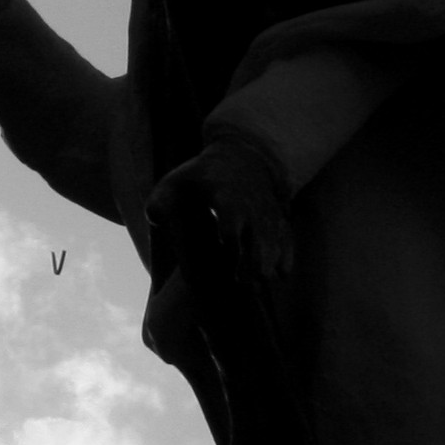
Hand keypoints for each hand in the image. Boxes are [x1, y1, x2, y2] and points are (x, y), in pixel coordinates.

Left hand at [148, 139, 295, 285]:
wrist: (243, 158)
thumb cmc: (203, 176)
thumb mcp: (177, 181)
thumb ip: (161, 200)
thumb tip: (155, 219)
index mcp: (226, 198)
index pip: (230, 222)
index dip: (230, 242)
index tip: (225, 260)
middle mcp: (252, 208)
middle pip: (257, 239)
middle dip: (252, 264)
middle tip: (243, 284)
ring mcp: (268, 214)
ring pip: (275, 243)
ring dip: (269, 265)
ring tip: (256, 286)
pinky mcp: (280, 219)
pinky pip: (289, 240)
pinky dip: (287, 257)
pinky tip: (281, 275)